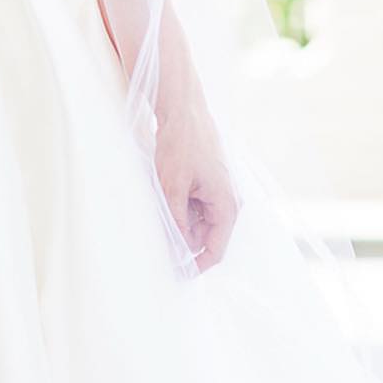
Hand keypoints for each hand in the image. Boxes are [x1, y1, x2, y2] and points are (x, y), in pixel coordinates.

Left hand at [154, 110, 238, 272]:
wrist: (182, 108)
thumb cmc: (180, 144)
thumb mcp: (173, 187)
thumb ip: (177, 222)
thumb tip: (177, 250)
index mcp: (227, 206)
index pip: (215, 250)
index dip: (195, 266)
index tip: (174, 273)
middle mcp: (226, 201)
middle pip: (204, 237)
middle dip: (182, 242)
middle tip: (155, 243)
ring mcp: (217, 191)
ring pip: (196, 221)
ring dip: (177, 223)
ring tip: (155, 215)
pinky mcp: (206, 182)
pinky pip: (192, 206)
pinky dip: (177, 208)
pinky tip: (160, 200)